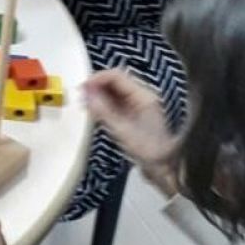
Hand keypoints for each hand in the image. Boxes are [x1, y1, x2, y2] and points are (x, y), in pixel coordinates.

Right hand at [83, 69, 177, 194]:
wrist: (163, 169)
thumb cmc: (147, 150)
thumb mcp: (123, 130)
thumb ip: (104, 110)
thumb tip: (86, 94)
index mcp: (143, 96)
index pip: (117, 76)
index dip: (97, 78)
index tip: (83, 88)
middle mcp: (142, 96)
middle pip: (115, 80)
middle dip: (96, 85)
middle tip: (81, 96)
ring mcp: (138, 104)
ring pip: (114, 90)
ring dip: (99, 93)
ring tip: (85, 103)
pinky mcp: (133, 113)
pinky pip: (115, 100)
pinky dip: (103, 102)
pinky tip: (95, 110)